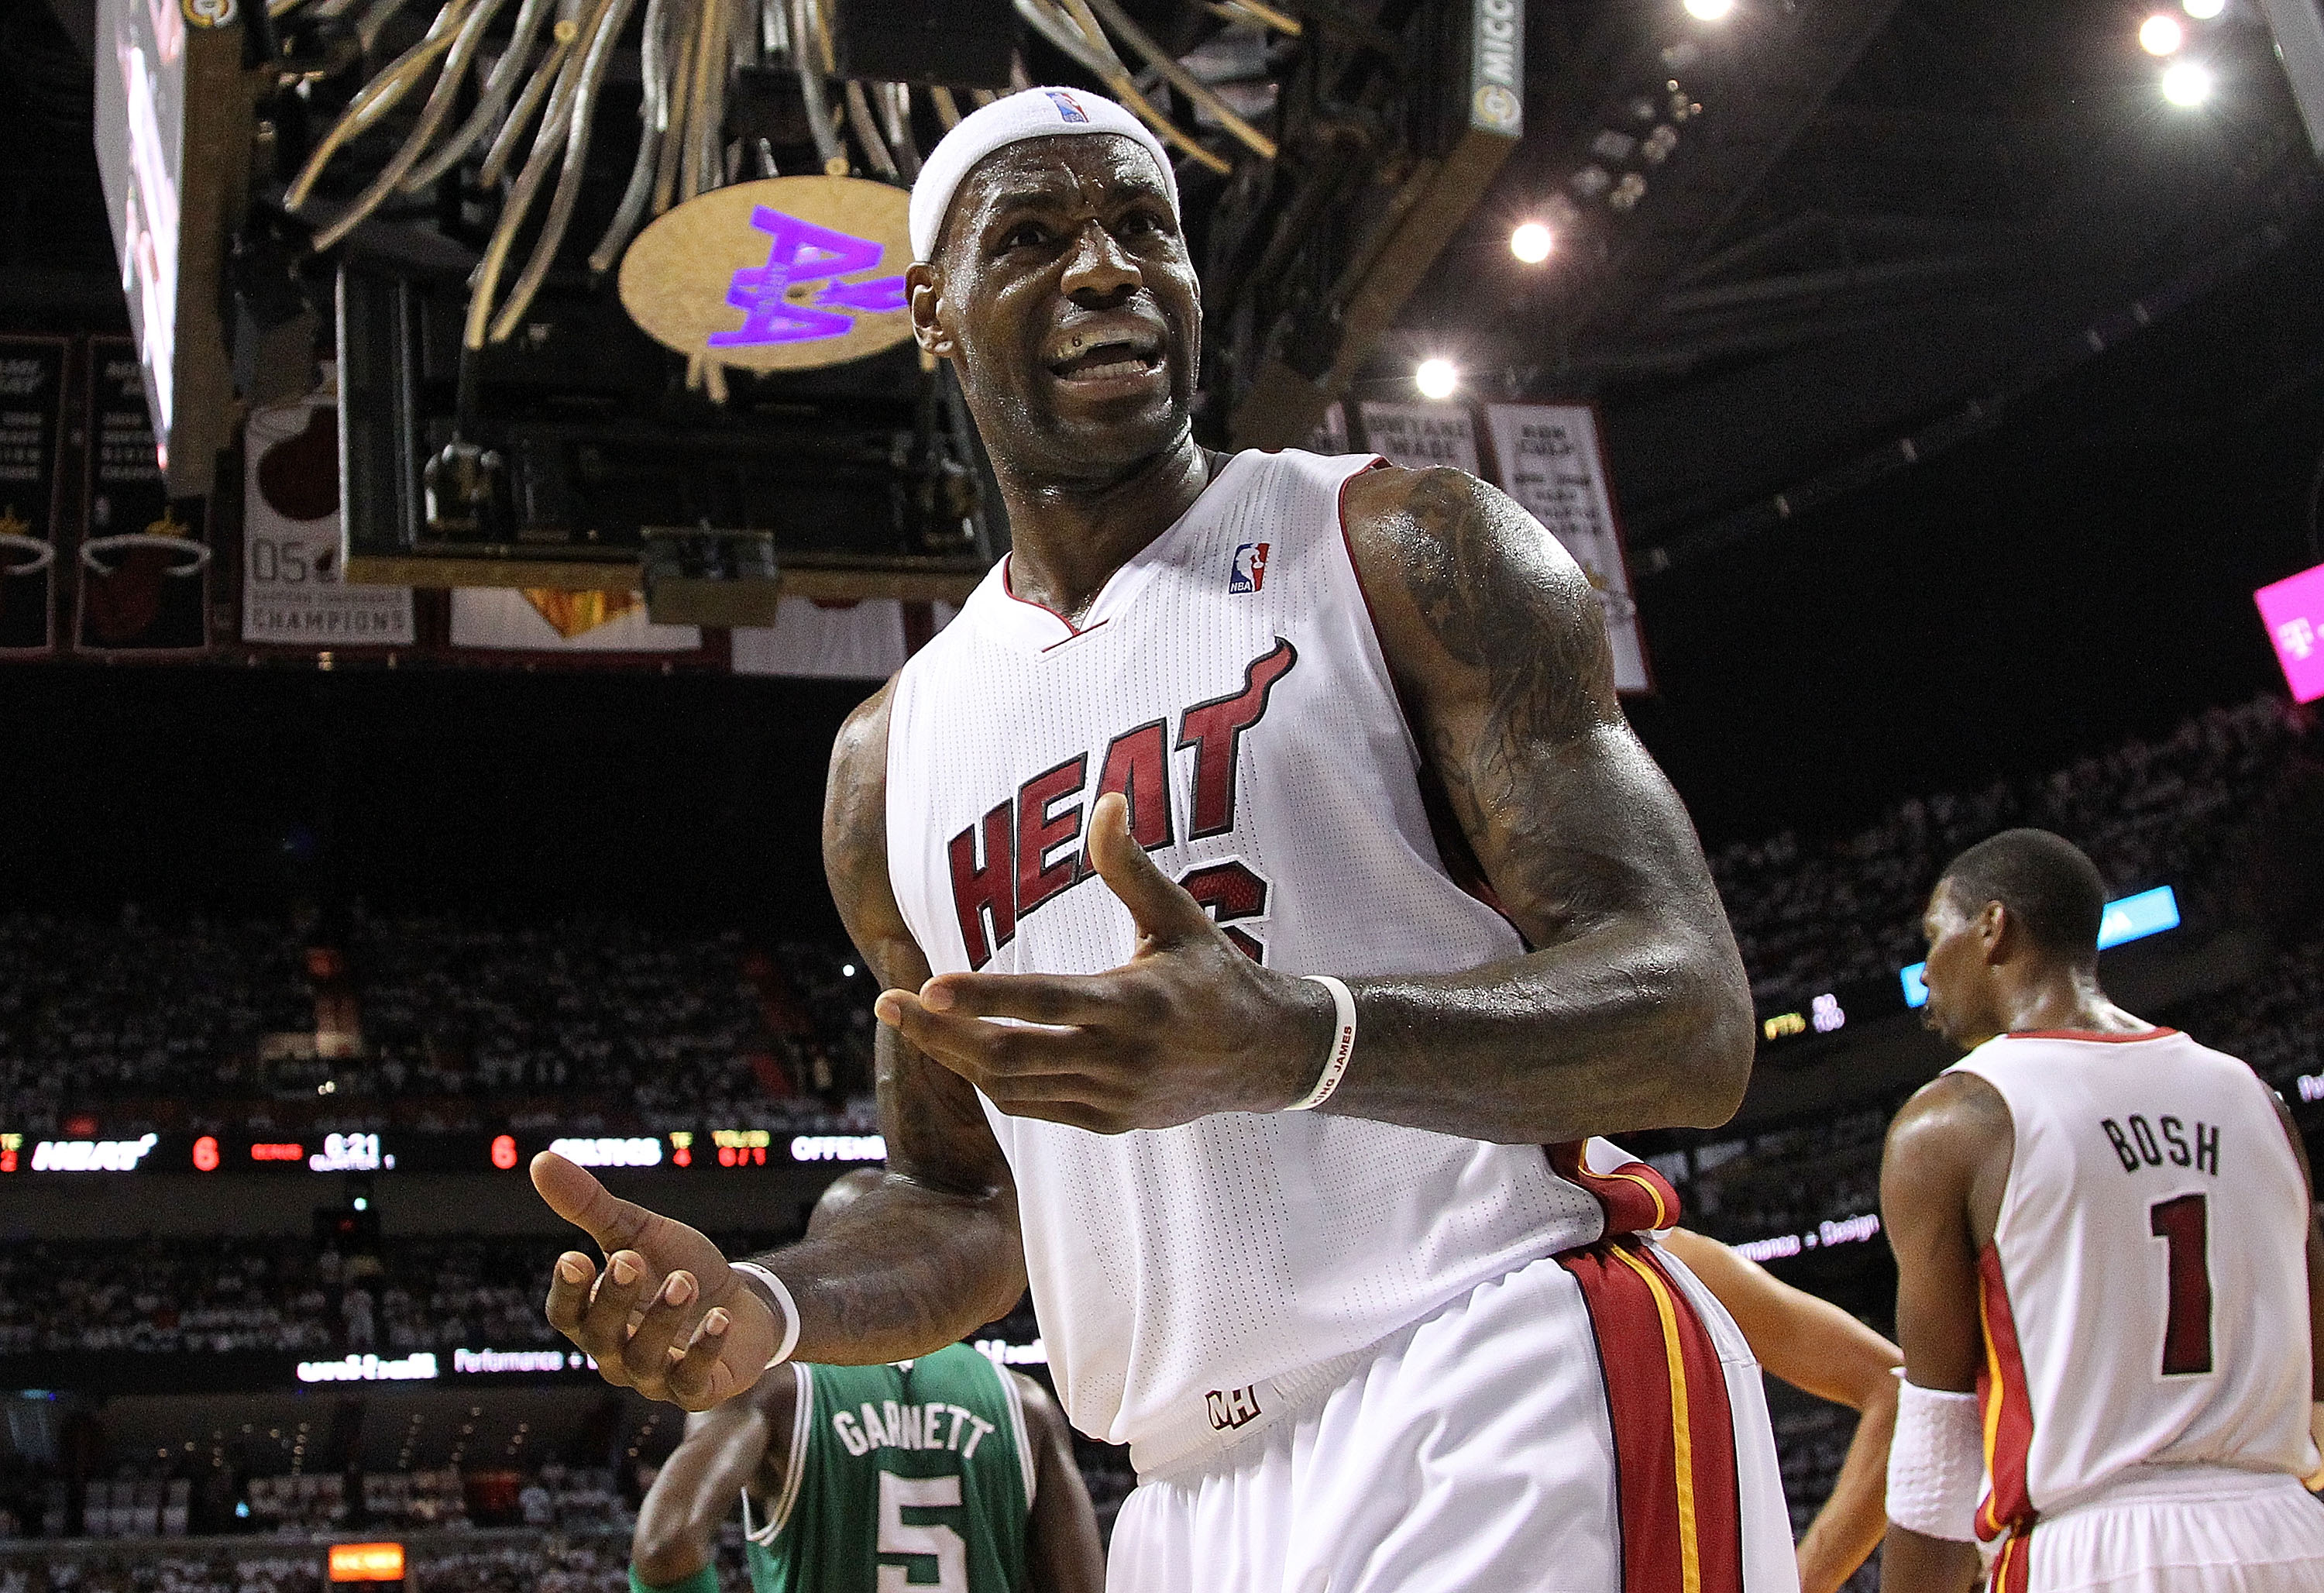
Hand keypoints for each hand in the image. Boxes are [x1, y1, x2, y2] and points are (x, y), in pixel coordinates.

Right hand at [532, 1150, 777, 1409]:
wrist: (744, 1304)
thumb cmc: (679, 1268)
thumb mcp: (638, 1233)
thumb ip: (590, 1206)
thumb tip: (539, 1159)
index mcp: (596, 1317)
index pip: (566, 1314)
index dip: (568, 1290)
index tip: (574, 1257)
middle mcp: (617, 1354)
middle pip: (601, 1336)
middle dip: (615, 1299)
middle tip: (631, 1260)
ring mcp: (655, 1377)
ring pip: (643, 1359)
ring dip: (662, 1317)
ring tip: (684, 1281)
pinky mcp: (696, 1391)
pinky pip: (691, 1381)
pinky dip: (704, 1349)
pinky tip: (719, 1319)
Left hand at [873, 792, 1335, 1131]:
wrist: (1264, 1057)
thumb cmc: (1214, 974)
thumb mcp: (1178, 916)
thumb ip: (1130, 866)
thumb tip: (1106, 800)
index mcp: (1136, 1004)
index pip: (1046, 1002)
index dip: (985, 997)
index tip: (929, 986)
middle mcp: (1120, 1059)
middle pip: (1010, 1055)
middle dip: (941, 1033)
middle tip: (889, 1002)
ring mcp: (1112, 1098)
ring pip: (1012, 1087)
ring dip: (955, 1057)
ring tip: (912, 1021)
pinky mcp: (1108, 1122)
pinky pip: (1031, 1106)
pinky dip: (991, 1080)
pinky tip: (961, 1050)